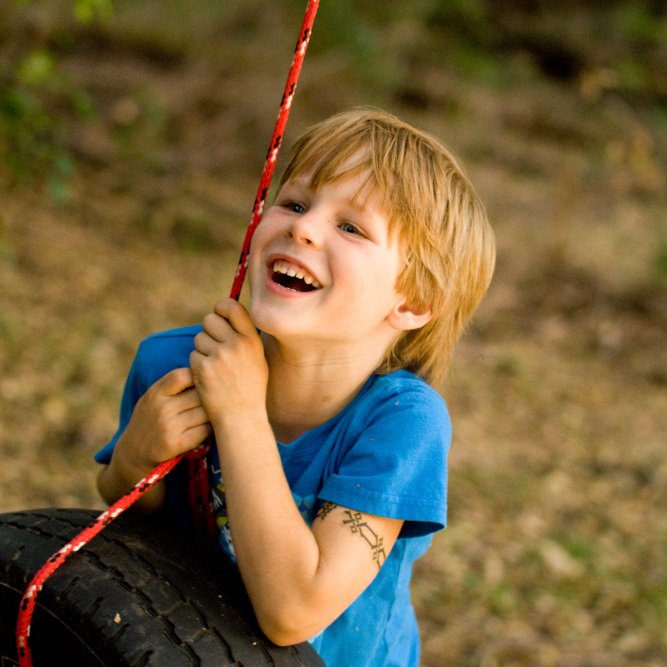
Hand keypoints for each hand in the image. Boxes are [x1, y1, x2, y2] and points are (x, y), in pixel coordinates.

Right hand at [117, 367, 211, 471]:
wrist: (132, 453)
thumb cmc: (148, 420)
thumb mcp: (151, 398)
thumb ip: (171, 386)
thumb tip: (204, 370)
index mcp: (154, 393)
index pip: (181, 375)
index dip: (197, 376)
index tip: (203, 382)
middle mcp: (161, 409)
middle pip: (199, 394)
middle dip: (209, 397)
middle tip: (217, 399)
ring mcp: (168, 427)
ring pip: (205, 413)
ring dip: (213, 413)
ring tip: (214, 413)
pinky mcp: (176, 445)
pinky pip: (204, 431)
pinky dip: (210, 428)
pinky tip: (208, 427)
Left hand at [190, 298, 267, 430]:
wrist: (241, 417)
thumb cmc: (250, 388)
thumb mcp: (257, 359)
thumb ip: (245, 336)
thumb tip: (228, 313)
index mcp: (252, 340)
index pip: (232, 307)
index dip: (222, 307)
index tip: (220, 315)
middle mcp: (236, 344)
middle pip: (209, 320)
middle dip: (208, 331)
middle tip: (215, 348)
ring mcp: (219, 356)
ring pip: (199, 338)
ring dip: (202, 350)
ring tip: (215, 368)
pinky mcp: (203, 368)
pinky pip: (193, 355)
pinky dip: (197, 366)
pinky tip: (209, 379)